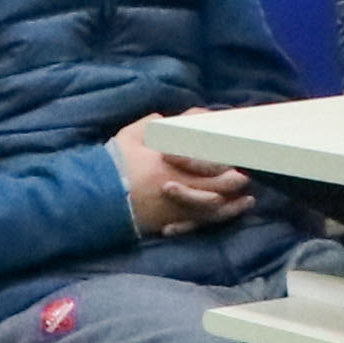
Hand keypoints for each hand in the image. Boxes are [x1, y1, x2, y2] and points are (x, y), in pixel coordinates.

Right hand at [110, 113, 253, 235]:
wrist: (94, 197)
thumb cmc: (114, 164)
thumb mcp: (132, 135)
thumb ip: (155, 124)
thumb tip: (171, 119)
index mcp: (169, 162)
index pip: (205, 160)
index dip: (225, 158)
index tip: (238, 154)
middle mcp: (177, 186)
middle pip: (215, 185)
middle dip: (234, 181)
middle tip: (249, 175)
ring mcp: (174, 207)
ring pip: (212, 207)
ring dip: (232, 204)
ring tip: (248, 199)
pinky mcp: (170, 221)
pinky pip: (200, 223)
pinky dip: (218, 219)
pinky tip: (229, 214)